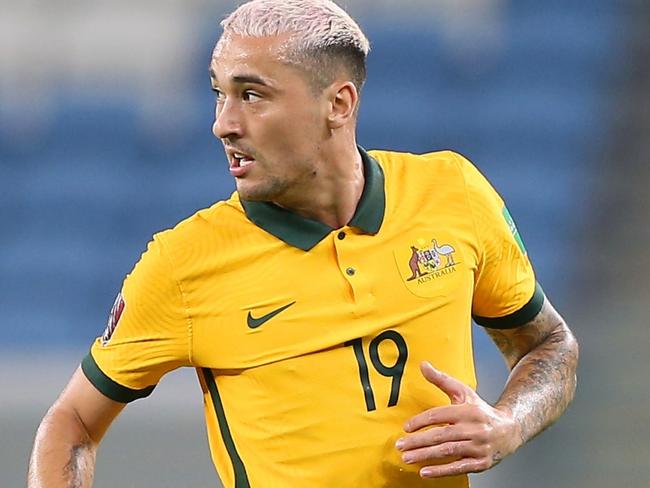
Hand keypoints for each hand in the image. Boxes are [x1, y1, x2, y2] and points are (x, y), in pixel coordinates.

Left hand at [396, 361, 520, 478]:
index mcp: (467, 410)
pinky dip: (441, 471)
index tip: (406, 427)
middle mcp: (474, 429)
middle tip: (401, 445)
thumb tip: (423, 364)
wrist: (510, 430)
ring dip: (425, 456)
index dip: (421, 421)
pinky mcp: (481, 463)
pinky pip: (458, 468)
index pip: (439, 415)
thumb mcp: (463, 392)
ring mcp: (478, 447)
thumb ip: (441, 380)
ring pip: (448, 452)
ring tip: (407, 457)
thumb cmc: (481, 410)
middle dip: (418, 441)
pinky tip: (425, 472)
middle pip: (441, 435)